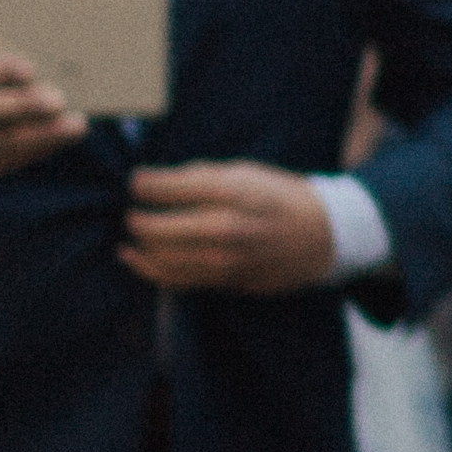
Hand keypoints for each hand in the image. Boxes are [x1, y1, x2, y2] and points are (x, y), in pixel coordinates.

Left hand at [121, 162, 338, 294]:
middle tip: (129, 211)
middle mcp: (226, 226)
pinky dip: (151, 270)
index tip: (134, 182)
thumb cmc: (280, 196)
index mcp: (231, 191)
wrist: (323, 236)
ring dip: (139, 247)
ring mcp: (226, 258)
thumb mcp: (245, 172)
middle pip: (158, 228)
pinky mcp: (227, 280)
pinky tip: (136, 259)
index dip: (142, 185)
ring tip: (129, 236)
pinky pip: (178, 279)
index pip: (169, 188)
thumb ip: (199, 176)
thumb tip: (152, 182)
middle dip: (136, 219)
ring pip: (164, 258)